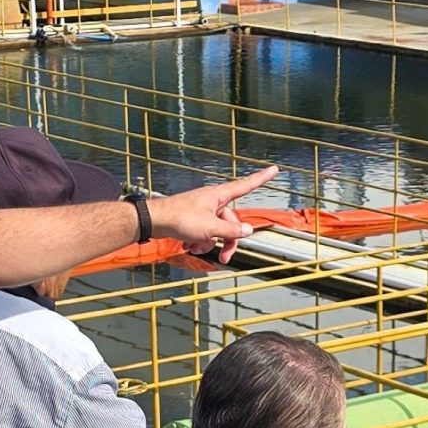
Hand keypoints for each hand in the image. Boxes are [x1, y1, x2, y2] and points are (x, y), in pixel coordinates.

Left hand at [149, 166, 277, 261]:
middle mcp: (212, 201)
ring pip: (216, 230)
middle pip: (230, 222)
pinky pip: (203, 232)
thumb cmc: (180, 219)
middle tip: (223, 257)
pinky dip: (198, 241)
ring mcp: (202, 210)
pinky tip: (188, 246)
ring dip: (209, 243)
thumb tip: (248, 231)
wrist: (154, 220)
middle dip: (227, 241)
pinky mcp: (192, 219)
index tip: (274, 169)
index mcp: (219, 196)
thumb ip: (231, 231)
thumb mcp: (210, 228)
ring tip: (195, 248)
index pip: (245, 186)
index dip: (261, 178)